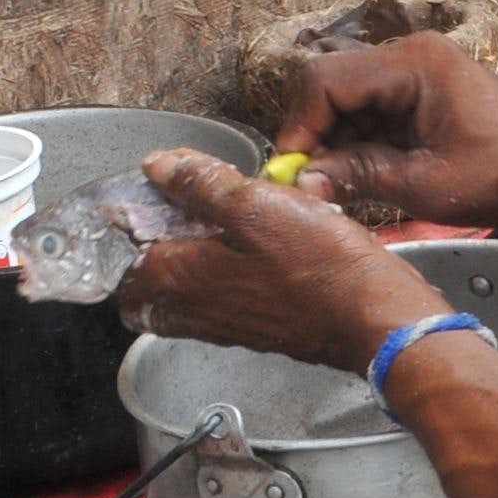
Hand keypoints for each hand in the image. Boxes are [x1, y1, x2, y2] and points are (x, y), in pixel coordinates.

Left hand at [116, 151, 446, 373]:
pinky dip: (214, 284)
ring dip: (180, 268)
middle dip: (144, 253)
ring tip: (212, 232)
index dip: (127, 216)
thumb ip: (202, 184)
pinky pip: (212, 307)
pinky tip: (249, 256)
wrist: (374, 319)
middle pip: (138, 287)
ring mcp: (221, 326)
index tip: (149, 190)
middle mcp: (190, 309)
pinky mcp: (253, 331)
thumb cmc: (321, 265)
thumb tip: (160, 166)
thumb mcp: (259, 205)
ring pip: (175, 300)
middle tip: (174, 214)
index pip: (122, 249)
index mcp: (178, 276)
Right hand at [274, 32, 497, 226]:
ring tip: (351, 185)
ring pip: (348, 100)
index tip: (296, 173)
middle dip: (319, 137)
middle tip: (320, 185)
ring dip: (340, 143)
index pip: (323, 81)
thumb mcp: (426, 185)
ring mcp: (417, 69)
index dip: (300, 127)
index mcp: (412, 64)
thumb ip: (358, 176)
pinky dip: (364, 141)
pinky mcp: (423, 89)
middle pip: (331, 86)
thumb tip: (299, 183)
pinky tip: (374, 174)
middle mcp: (410, 54)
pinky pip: (373, 109)